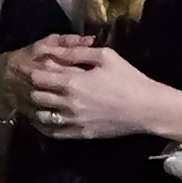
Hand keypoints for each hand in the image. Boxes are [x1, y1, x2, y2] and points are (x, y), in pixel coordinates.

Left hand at [7, 34, 180, 142]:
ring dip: (38, 106)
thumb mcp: (105, 56)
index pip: (38, 77)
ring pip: (40, 116)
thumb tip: (54, 49)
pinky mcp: (80, 134)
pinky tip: (46, 118)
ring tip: (42, 99)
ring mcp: (73, 121)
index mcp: (72, 82)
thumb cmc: (128, 79)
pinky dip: (44, 125)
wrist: (147, 109)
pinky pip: (52, 133)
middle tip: (38, 82)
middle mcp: (68, 104)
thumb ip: (77, 51)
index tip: (38, 66)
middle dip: (34, 87)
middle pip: (36, 96)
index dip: (35, 70)